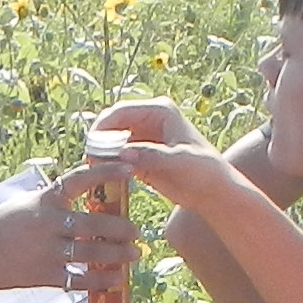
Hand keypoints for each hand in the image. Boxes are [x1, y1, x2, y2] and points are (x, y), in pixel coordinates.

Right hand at [84, 97, 233, 206]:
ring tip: (93, 170)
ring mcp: (143, 137)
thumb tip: (124, 153)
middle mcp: (149, 120)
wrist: (213, 191)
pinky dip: (108, 164)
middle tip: (89, 160)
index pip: (122, 111)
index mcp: (159, 110)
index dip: (103, 126)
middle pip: (113, 124)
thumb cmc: (203, 171)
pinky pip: (117, 156)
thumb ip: (152, 156)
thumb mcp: (179, 161)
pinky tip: (102, 176)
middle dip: (100, 140)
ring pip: (112, 141)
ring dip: (102, 153)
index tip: (91, 144)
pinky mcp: (140, 155)